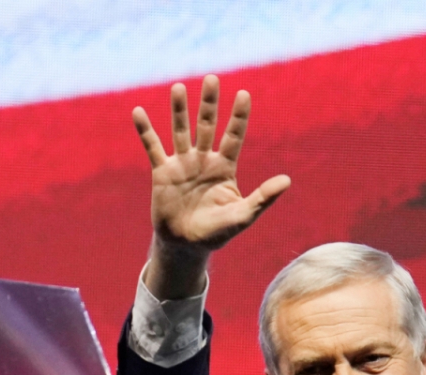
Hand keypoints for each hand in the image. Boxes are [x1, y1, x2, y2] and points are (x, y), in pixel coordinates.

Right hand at [132, 75, 290, 297]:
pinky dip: (145, 130)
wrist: (186, 245)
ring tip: (179, 87)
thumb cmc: (217, 232)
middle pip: (207, 125)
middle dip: (209, 103)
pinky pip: (153, 147)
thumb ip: (263, 198)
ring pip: (180, 130)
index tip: (244, 94)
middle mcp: (204, 160)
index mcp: (224, 168)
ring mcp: (182, 164)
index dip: (239, 116)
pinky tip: (138, 111)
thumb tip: (287, 180)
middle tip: (212, 79)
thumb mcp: (242, 215)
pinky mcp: (162, 172)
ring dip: (179, 110)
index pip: (234, 136)